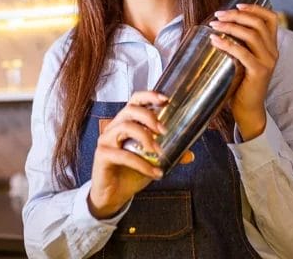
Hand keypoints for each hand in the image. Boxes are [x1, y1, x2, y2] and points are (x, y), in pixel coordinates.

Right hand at [88, 90, 166, 218]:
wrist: (112, 196)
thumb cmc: (129, 174)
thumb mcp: (152, 162)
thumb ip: (169, 154)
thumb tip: (190, 154)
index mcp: (126, 123)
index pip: (135, 101)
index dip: (149, 96)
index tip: (165, 100)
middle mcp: (114, 127)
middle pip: (130, 110)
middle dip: (149, 117)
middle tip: (164, 130)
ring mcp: (106, 140)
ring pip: (125, 127)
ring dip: (145, 138)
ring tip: (158, 152)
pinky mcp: (102, 155)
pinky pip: (123, 155)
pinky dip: (142, 164)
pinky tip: (154, 173)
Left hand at [207, 4, 278, 140]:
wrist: (247, 108)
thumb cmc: (241, 82)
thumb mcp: (243, 59)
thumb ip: (239, 44)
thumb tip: (217, 25)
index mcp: (271, 46)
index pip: (271, 18)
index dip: (256, 8)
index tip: (237, 4)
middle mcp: (273, 51)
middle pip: (258, 24)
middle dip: (237, 15)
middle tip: (218, 15)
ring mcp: (268, 62)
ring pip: (252, 35)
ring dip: (231, 26)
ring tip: (214, 25)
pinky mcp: (259, 72)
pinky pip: (243, 53)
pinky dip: (227, 43)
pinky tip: (215, 40)